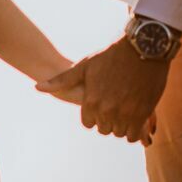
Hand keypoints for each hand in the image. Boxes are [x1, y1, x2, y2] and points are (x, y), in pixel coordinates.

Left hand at [37, 36, 170, 143]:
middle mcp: (107, 110)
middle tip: (116, 103)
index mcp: (91, 100)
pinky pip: (135, 135)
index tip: (102, 102)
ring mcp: (126, 113)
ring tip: (126, 107)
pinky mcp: (143, 114)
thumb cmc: (112, 54)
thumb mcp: (85, 65)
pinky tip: (135, 115)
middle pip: (105, 129)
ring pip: (120, 133)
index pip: (88, 123)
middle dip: (108, 119)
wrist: (144, 46)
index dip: (94, 114)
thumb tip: (37, 87)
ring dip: (122, 124)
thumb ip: (62, 80)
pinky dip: (135, 130)